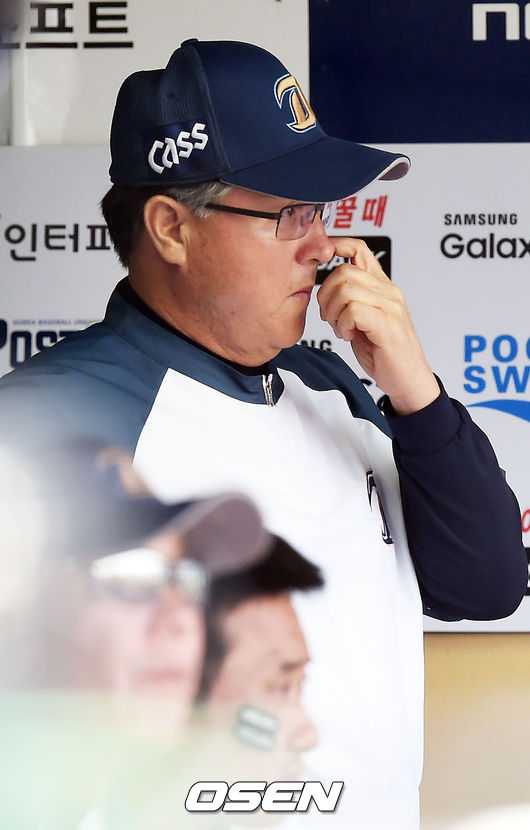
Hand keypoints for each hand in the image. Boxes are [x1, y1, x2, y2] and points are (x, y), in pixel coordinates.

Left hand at [316, 237, 439, 414]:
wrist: (408, 380)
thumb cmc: (385, 353)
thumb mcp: (363, 321)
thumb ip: (350, 302)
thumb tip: (326, 289)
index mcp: (382, 287)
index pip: (359, 249)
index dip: (335, 247)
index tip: (321, 262)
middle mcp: (388, 292)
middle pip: (343, 271)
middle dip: (325, 295)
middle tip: (329, 318)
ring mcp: (390, 307)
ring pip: (346, 289)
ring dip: (334, 312)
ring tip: (342, 329)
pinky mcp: (387, 325)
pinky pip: (354, 310)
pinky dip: (343, 324)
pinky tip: (349, 336)